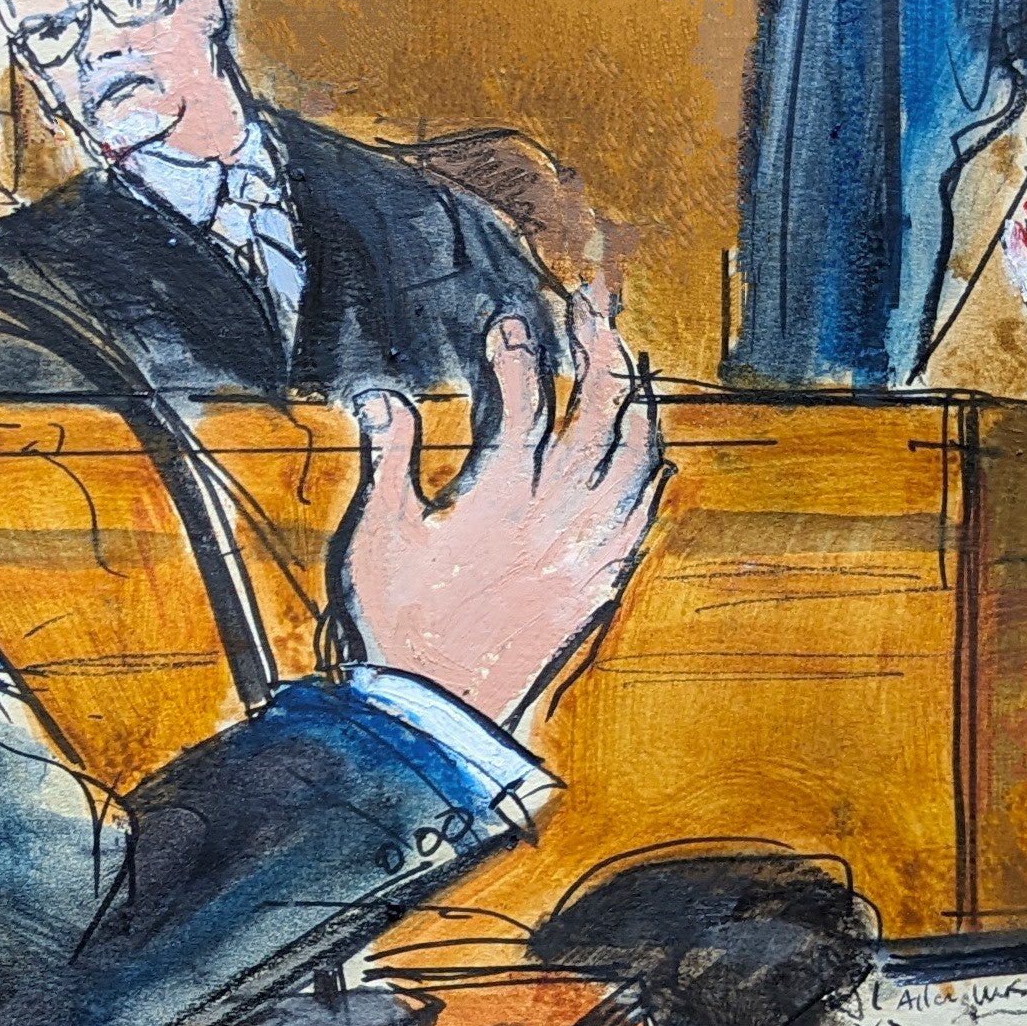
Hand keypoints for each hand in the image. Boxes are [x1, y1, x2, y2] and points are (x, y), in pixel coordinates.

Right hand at [337, 287, 665, 731]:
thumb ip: (388, 459)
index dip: (519, 352)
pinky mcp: (598, 587)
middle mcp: (556, 517)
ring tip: (627, 363)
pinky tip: (651, 454)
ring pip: (634, 460)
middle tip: (590, 311)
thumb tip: (383, 393)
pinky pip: (642, 516)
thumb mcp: (376, 537)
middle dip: (598, 350)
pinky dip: (650, 473)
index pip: (525, 401)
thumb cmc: (397, 626)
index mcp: (500, 498)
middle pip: (598, 414)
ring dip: (635, 402)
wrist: (437, 714)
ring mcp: (585, 552)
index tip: (512, 318)